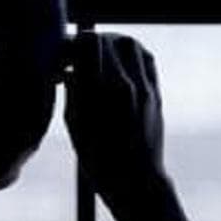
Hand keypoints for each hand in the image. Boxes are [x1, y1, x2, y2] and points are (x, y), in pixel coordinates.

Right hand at [64, 32, 166, 207]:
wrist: (135, 181)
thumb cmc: (98, 158)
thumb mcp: (74, 124)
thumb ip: (73, 90)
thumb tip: (71, 69)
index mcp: (96, 92)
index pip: (88, 41)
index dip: (74, 43)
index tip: (66, 56)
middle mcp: (122, 85)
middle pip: (107, 39)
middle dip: (90, 42)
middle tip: (80, 57)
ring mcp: (142, 87)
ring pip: (129, 43)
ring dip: (112, 43)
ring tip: (100, 56)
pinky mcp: (154, 93)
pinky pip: (146, 58)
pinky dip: (131, 53)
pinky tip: (119, 63)